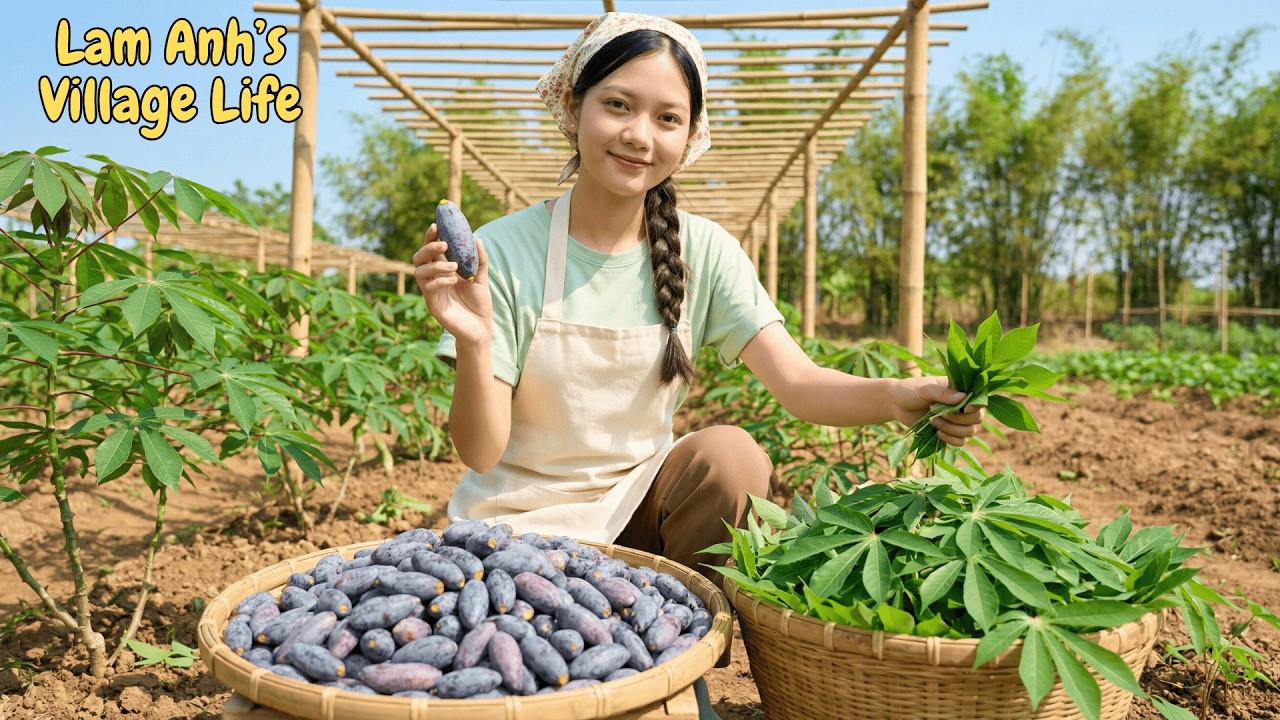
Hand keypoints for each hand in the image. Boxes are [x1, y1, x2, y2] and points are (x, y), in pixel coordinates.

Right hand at [412, 224, 492, 344]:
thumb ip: (479, 260)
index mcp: (442, 270)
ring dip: (436, 264)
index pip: (431, 250)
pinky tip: (455, 281)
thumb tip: (477, 239)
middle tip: (444, 245)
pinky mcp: (432, 304)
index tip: (436, 225)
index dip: (431, 237)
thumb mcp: (482, 277)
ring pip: (419, 272)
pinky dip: (441, 280)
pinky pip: (428, 288)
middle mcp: (433, 279)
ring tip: (454, 267)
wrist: (481, 327)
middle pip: (418, 258)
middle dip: (428, 247)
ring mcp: (431, 292)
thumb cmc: (479, 303)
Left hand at [893, 376, 984, 446]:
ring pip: (970, 431)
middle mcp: (962, 405)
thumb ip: (943, 393)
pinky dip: (950, 439)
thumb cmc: (910, 391)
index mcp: (960, 390)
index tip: (964, 409)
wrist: (896, 404)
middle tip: (941, 414)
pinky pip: (960, 442)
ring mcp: (957, 420)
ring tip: (933, 421)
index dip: (976, 407)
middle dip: (960, 419)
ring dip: (952, 429)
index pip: (979, 400)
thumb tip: (963, 398)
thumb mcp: (925, 389)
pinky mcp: (949, 432)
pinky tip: (936, 432)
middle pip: (977, 418)